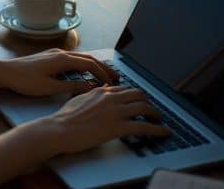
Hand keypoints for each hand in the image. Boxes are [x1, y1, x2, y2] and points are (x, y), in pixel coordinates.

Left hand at [0, 48, 118, 95]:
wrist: (5, 71)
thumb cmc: (24, 80)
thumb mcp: (49, 88)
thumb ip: (71, 87)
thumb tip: (89, 87)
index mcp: (62, 59)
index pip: (89, 64)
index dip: (102, 73)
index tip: (111, 83)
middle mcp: (61, 53)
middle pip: (88, 58)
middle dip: (103, 67)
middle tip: (115, 77)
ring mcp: (54, 53)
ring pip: (80, 57)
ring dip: (93, 65)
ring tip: (103, 75)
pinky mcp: (49, 56)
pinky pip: (71, 59)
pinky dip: (82, 64)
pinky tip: (83, 72)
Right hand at [40, 86, 169, 153]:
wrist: (59, 129)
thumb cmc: (64, 118)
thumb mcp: (78, 99)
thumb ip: (92, 94)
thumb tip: (99, 90)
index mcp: (102, 92)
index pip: (125, 89)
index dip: (134, 96)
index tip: (138, 101)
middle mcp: (112, 98)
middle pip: (139, 95)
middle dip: (148, 102)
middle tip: (151, 110)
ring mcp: (116, 112)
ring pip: (145, 107)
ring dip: (156, 114)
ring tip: (159, 121)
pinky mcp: (119, 127)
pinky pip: (144, 126)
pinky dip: (158, 129)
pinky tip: (164, 133)